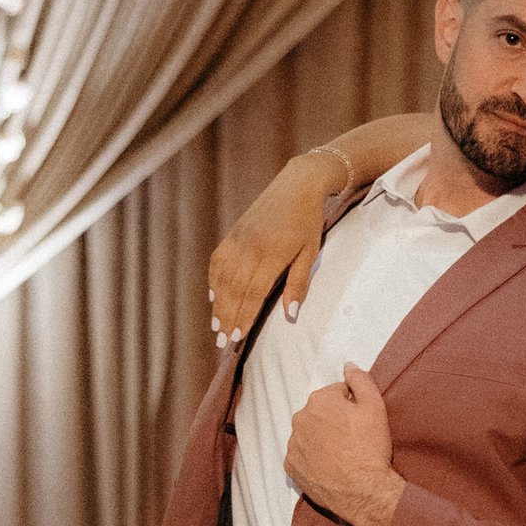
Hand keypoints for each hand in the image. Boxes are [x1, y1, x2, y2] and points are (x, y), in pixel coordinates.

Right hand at [208, 145, 350, 351]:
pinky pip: (218, 261)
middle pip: (234, 289)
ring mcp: (239, 239)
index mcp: (272, 254)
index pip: (253, 293)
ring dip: (218, 304)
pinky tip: (213, 297)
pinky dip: (214, 280)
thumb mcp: (311, 251)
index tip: (236, 338)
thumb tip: (290, 314)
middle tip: (222, 342)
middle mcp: (250, 247)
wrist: (297, 184)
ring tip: (216, 326)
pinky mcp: (233, 232)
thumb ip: (299, 283)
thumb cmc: (309, 220)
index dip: (243, 316)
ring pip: (222, 277)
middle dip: (227, 317)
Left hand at [286, 363, 402, 525]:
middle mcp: (300, 418)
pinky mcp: (291, 466)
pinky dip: (312, 459)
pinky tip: (329, 467)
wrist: (363, 491)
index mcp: (319, 400)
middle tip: (353, 440)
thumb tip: (348, 365)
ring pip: (309, 434)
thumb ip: (360, 380)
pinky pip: (301, 456)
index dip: (353, 407)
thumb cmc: (371, 447)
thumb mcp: (375, 407)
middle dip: (334, 421)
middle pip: (320, 413)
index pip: (337, 394)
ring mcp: (293, 444)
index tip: (362, 423)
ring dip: (322, 439)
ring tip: (342, 455)